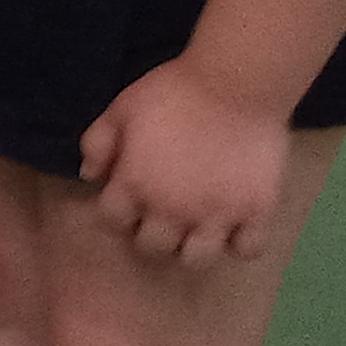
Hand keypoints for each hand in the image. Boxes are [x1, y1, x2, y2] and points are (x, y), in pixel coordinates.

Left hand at [77, 57, 297, 263]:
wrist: (235, 85)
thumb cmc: (173, 91)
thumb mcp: (121, 108)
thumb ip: (98, 142)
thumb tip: (89, 175)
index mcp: (136, 185)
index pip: (113, 221)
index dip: (116, 212)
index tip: (126, 200)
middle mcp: (173, 211)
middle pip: (152, 247)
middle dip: (150, 233)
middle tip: (160, 215)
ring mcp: (217, 216)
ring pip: (196, 259)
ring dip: (190, 246)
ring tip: (195, 226)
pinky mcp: (256, 213)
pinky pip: (247, 250)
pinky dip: (239, 242)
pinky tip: (234, 224)